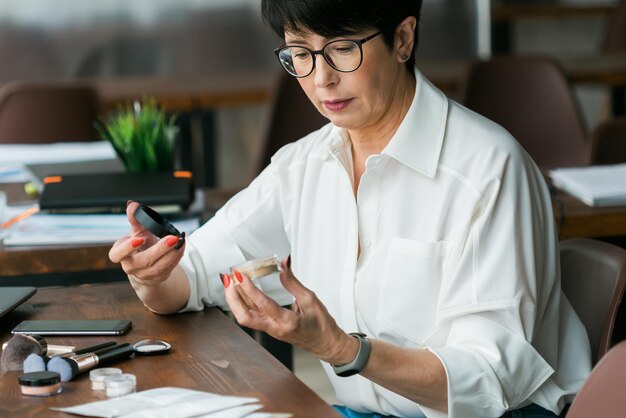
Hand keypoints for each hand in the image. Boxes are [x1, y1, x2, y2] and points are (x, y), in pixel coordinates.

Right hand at [108, 201, 185, 285]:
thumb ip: (135, 219)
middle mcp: (130, 266)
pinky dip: (177, 257)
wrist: (145, 264)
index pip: (117, 254)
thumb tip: (133, 205)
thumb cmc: (140, 244)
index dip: (127, 248)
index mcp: (120, 254)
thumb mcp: (136, 231)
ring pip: (159, 267)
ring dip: (172, 254)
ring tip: (180, 241)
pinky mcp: (158, 278)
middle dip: (160, 250)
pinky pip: (169, 269)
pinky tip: (182, 247)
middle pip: (144, 261)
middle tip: (173, 238)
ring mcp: (144, 275)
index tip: (139, 239)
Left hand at [223, 256, 357, 363]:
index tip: (241, 275)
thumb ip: (293, 282)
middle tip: (230, 278)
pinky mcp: (269, 329)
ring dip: (235, 300)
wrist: (325, 344)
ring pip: (245, 317)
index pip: (262, 304)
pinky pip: (252, 317)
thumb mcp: (310, 299)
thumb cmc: (321, 325)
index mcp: (287, 322)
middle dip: (233, 297)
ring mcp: (271, 330)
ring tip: (231, 282)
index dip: (249, 289)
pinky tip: (241, 292)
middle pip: (245, 316)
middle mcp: (275, 329)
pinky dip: (243, 303)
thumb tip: (284, 264)